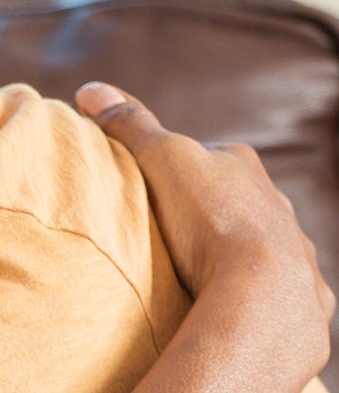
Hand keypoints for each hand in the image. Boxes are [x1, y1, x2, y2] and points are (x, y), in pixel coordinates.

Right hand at [76, 83, 333, 376]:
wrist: (264, 294)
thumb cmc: (210, 219)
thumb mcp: (160, 158)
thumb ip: (129, 124)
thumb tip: (90, 89)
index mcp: (244, 166)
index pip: (207, 154)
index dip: (176, 165)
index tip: (150, 182)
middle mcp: (276, 202)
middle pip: (235, 197)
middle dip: (208, 208)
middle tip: (170, 228)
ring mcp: (294, 250)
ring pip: (259, 242)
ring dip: (234, 251)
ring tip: (197, 271)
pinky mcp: (302, 295)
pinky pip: (276, 289)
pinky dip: (254, 292)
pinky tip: (231, 302)